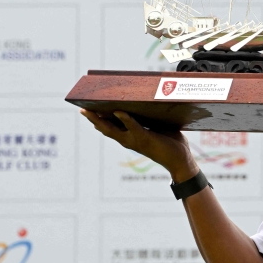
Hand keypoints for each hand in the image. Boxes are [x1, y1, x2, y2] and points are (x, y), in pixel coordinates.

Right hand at [80, 109, 197, 181]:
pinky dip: (125, 118)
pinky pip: (133, 126)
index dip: (100, 119)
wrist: (181, 160)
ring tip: (90, 111)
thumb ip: (150, 117)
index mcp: (131, 136)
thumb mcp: (158, 127)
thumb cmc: (171, 143)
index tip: (89, 110)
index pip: (111, 127)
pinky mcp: (144, 139)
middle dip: (93, 119)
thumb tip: (149, 102)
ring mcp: (135, 140)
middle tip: (82, 110)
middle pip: (106, 129)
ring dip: (101, 120)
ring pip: (113, 129)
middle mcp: (129, 139)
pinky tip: (118, 111)